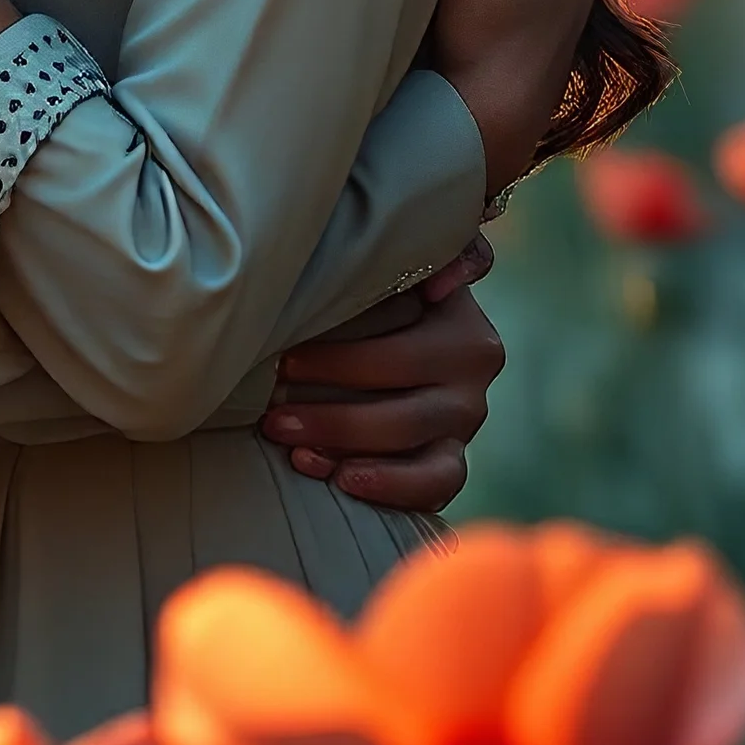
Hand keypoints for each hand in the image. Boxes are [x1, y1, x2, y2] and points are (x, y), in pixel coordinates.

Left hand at [261, 266, 505, 512]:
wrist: (391, 338)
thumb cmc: (377, 299)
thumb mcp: (394, 270)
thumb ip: (424, 257)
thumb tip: (443, 281)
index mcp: (463, 329)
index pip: (400, 357)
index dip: (337, 364)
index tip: (282, 362)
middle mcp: (474, 378)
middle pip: (401, 410)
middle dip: (327, 415)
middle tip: (271, 416)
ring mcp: (465, 423)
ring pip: (411, 447)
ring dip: (346, 449)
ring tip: (293, 448)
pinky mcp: (453, 461)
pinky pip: (434, 486)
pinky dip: (388, 486)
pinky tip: (339, 479)